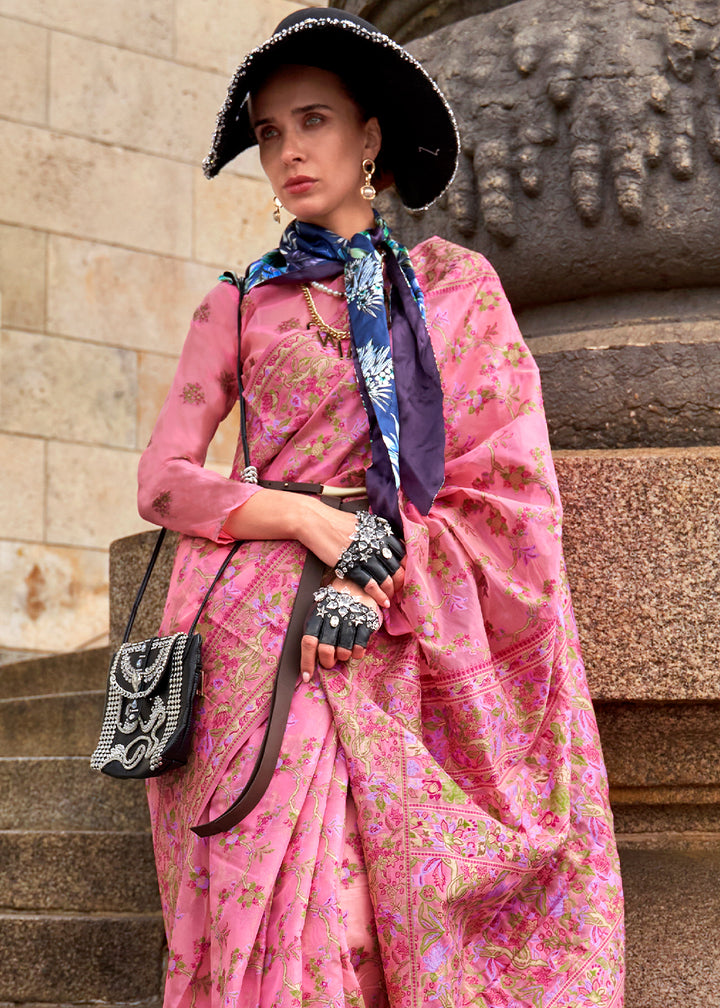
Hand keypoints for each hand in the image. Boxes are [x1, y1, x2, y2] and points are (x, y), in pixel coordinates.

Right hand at [223, 489, 405, 606]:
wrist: (314, 521)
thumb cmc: (336, 521)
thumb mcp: (361, 523)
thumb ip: (376, 533)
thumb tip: (386, 544)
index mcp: (381, 532)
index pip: (401, 553)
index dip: (404, 567)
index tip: (402, 575)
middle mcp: (377, 543)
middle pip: (397, 567)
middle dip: (399, 582)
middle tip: (398, 591)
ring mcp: (365, 555)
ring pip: (386, 578)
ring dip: (390, 591)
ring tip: (390, 599)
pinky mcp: (351, 565)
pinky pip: (370, 584)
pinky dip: (379, 595)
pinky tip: (382, 603)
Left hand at [300, 579, 380, 680]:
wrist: (356, 581)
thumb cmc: (334, 601)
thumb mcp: (320, 610)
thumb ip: (315, 630)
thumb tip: (310, 656)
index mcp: (318, 615)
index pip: (308, 642)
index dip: (306, 662)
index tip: (307, 677)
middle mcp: (332, 618)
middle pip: (325, 650)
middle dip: (327, 662)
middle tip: (330, 661)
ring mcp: (350, 620)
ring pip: (343, 652)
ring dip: (343, 656)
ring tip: (343, 649)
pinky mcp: (366, 622)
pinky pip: (360, 648)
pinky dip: (357, 653)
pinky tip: (355, 647)